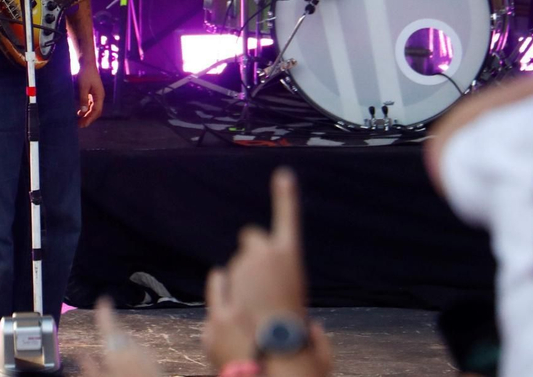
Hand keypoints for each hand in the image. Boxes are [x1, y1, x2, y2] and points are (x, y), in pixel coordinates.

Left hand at [77, 66, 104, 127]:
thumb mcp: (83, 86)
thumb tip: (83, 111)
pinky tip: (79, 113)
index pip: (96, 111)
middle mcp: (99, 96)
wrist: (86, 62)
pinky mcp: (91, 92)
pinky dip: (85, 109)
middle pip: (95, 111)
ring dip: (87, 115)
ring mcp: (96, 94)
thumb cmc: (85, 73)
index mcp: (99, 95)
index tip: (83, 124)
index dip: (90, 119)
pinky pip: (90, 104)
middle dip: (88, 119)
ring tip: (79, 121)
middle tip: (80, 125)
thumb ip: (83, 99)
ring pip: (92, 108)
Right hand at [81, 298, 160, 376]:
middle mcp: (133, 346)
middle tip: (103, 340)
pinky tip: (130, 367)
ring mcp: (147, 354)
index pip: (108, 323)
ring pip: (131, 343)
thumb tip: (80, 355)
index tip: (102, 299)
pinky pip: (141, 353)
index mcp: (116, 348)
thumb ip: (89, 368)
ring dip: (123, 345)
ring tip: (114, 357)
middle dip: (112, 334)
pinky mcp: (156, 363)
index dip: (104, 311)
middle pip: (120, 334)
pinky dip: (134, 354)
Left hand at [201, 168, 306, 370]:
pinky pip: (218, 285)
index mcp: (290, 259)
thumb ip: (312, 326)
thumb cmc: (304, 356)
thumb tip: (311, 331)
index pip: (288, 219)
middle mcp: (258, 259)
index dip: (285, 196)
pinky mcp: (216, 299)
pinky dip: (224, 294)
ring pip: (233, 268)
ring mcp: (234, 277)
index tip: (283, 174)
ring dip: (240, 281)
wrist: (275, 370)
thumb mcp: (317, 338)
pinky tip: (235, 314)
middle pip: (250, 240)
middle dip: (255, 255)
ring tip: (255, 312)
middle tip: (263, 281)